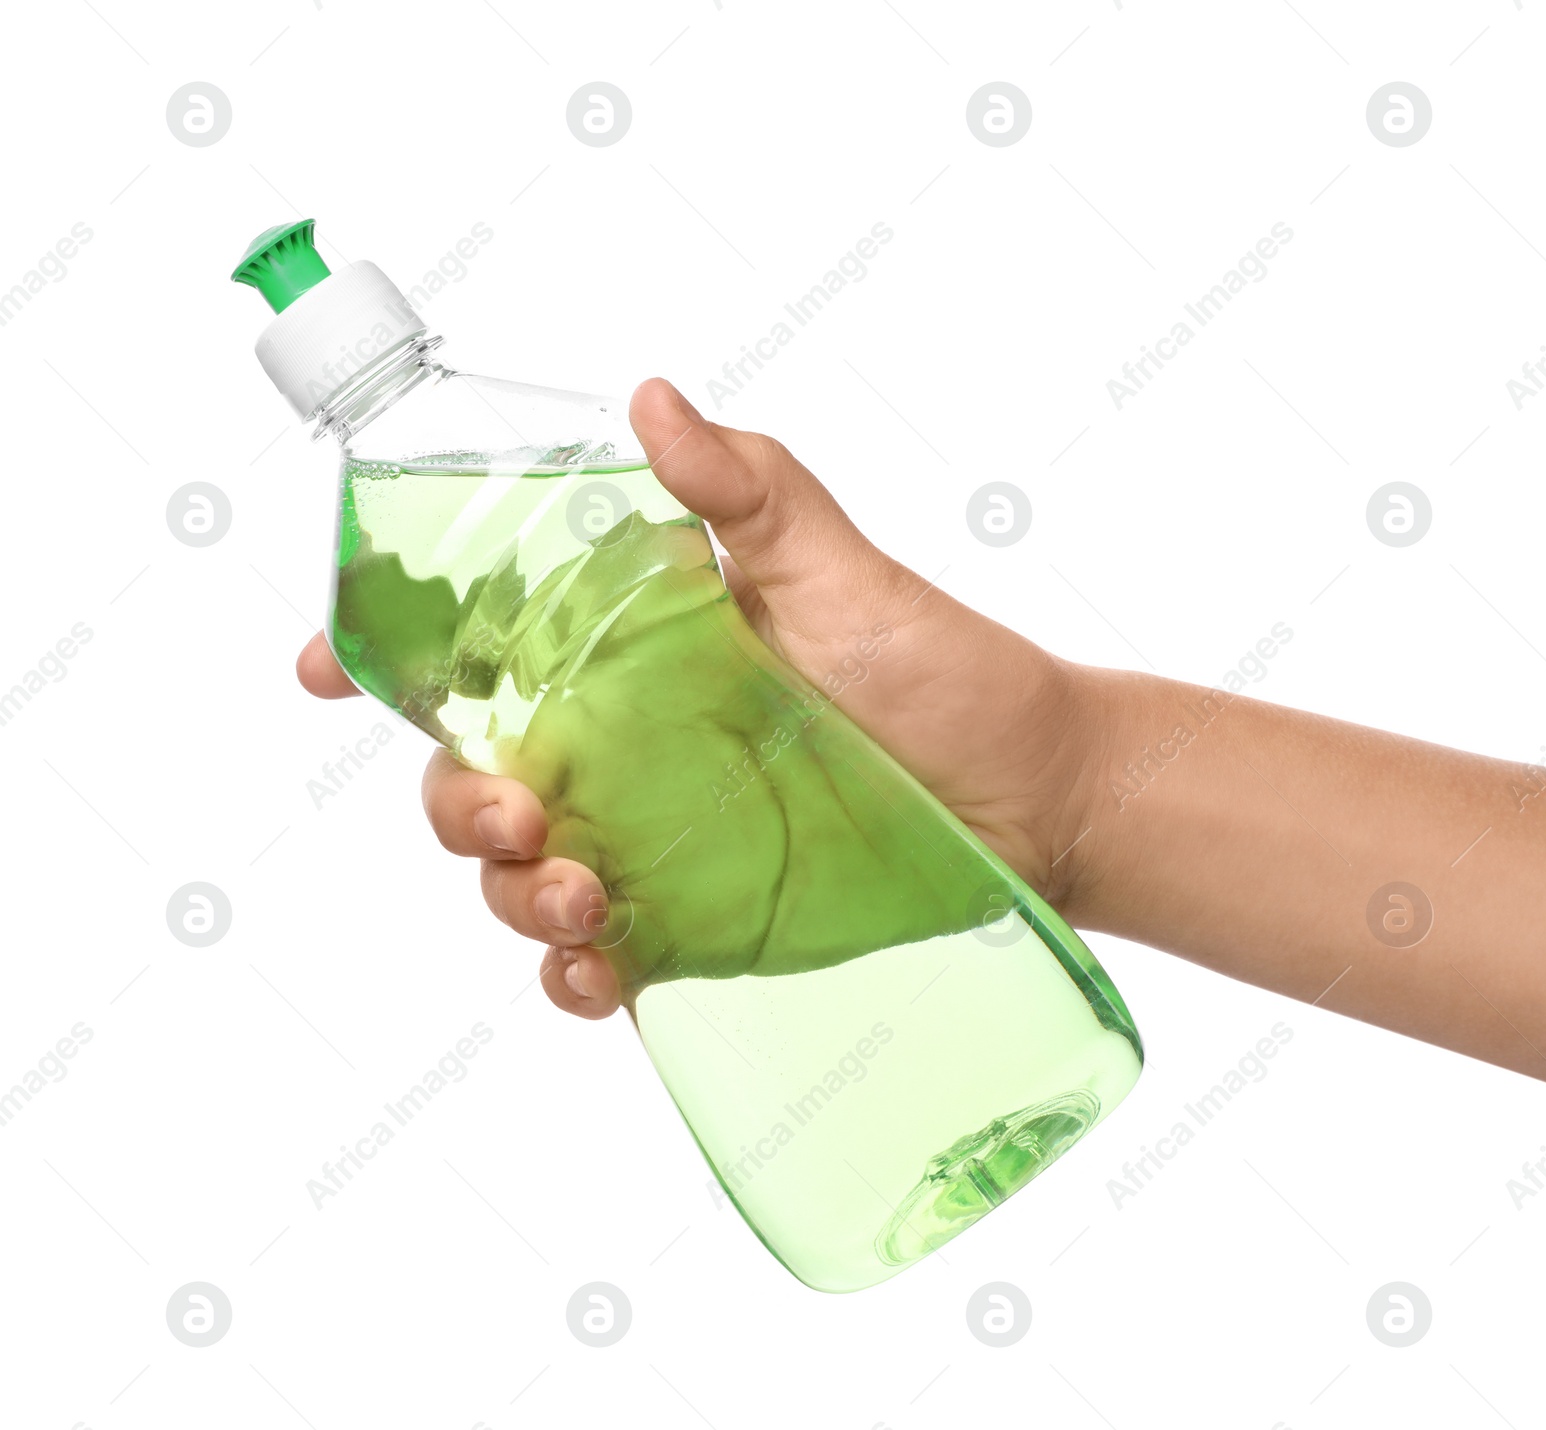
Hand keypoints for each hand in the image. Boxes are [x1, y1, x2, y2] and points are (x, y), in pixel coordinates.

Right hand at [298, 378, 1102, 1019]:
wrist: (1033, 795)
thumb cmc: (937, 667)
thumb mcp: (837, 566)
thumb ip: (746, 489)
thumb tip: (651, 397)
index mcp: (625, 655)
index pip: (475, 654)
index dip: (382, 660)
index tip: (330, 669)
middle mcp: (619, 749)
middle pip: (469, 778)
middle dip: (456, 801)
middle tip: (519, 811)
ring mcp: (649, 843)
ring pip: (516, 877)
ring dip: (511, 895)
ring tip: (583, 899)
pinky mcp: (691, 925)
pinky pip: (593, 961)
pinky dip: (569, 975)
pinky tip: (595, 970)